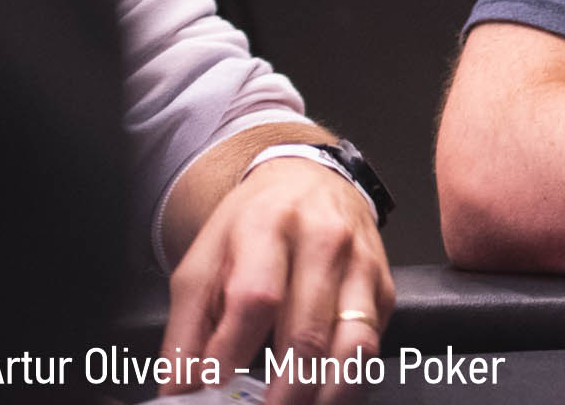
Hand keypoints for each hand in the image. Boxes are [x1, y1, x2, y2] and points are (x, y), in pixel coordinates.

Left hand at [159, 157, 393, 403]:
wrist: (310, 180)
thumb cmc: (253, 225)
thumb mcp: (203, 262)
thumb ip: (186, 329)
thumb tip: (179, 390)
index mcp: (269, 226)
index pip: (255, 299)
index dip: (231, 354)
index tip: (212, 390)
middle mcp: (325, 242)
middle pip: (307, 333)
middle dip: (281, 393)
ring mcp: (362, 265)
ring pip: (353, 346)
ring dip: (323, 395)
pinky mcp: (384, 288)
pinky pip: (372, 347)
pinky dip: (346, 383)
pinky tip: (321, 395)